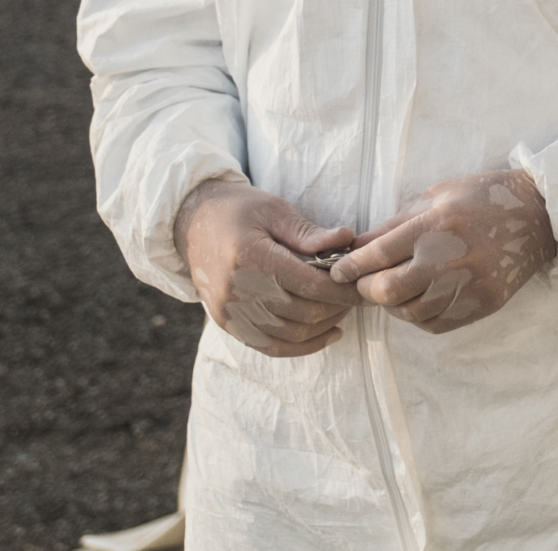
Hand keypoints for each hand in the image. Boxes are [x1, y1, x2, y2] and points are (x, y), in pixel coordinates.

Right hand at [173, 178, 361, 356]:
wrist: (191, 225)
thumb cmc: (238, 210)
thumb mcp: (274, 210)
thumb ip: (309, 233)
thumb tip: (348, 240)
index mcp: (249, 258)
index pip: (308, 283)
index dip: (343, 288)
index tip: (365, 282)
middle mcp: (236, 291)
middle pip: (302, 312)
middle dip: (339, 306)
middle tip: (361, 293)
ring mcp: (229, 313)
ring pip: (291, 335)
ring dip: (325, 325)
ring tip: (345, 307)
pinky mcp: (227, 325)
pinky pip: (270, 347)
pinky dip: (303, 346)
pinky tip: (329, 333)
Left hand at [330, 170, 556, 334]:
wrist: (541, 214)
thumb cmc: (485, 197)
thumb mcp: (438, 196)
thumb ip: (396, 224)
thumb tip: (357, 246)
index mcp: (436, 224)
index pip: (377, 255)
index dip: (349, 267)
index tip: (338, 271)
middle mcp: (451, 258)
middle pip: (388, 292)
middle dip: (368, 290)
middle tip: (367, 283)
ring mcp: (470, 286)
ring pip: (410, 313)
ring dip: (395, 305)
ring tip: (396, 290)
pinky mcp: (484, 304)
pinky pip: (436, 324)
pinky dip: (420, 316)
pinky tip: (421, 300)